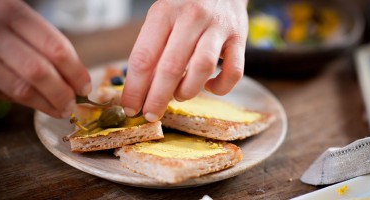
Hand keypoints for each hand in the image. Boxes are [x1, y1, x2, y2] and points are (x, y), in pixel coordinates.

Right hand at [0, 0, 91, 117]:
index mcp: (15, 14)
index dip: (75, 72)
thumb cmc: (8, 29)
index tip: (85, 87)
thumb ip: (51, 50)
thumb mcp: (28, 26)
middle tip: (72, 104)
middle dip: (61, 93)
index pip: (55, 48)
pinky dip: (28, 103)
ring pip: (20, 88)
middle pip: (38, 70)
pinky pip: (5, 95)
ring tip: (61, 110)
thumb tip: (79, 84)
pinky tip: (40, 104)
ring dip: (46, 104)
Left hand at [121, 0, 248, 121]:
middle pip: (171, 67)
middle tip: (150, 114)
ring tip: (179, 95)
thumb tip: (141, 90)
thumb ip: (153, 50)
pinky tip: (209, 87)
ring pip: (202, 68)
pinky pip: (234, 72)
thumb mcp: (162, 18)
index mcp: (164, 12)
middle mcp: (191, 18)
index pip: (144, 57)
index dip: (135, 87)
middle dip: (157, 98)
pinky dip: (221, 87)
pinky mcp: (239, 38)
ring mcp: (218, 28)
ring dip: (187, 91)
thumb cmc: (185, 8)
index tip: (130, 107)